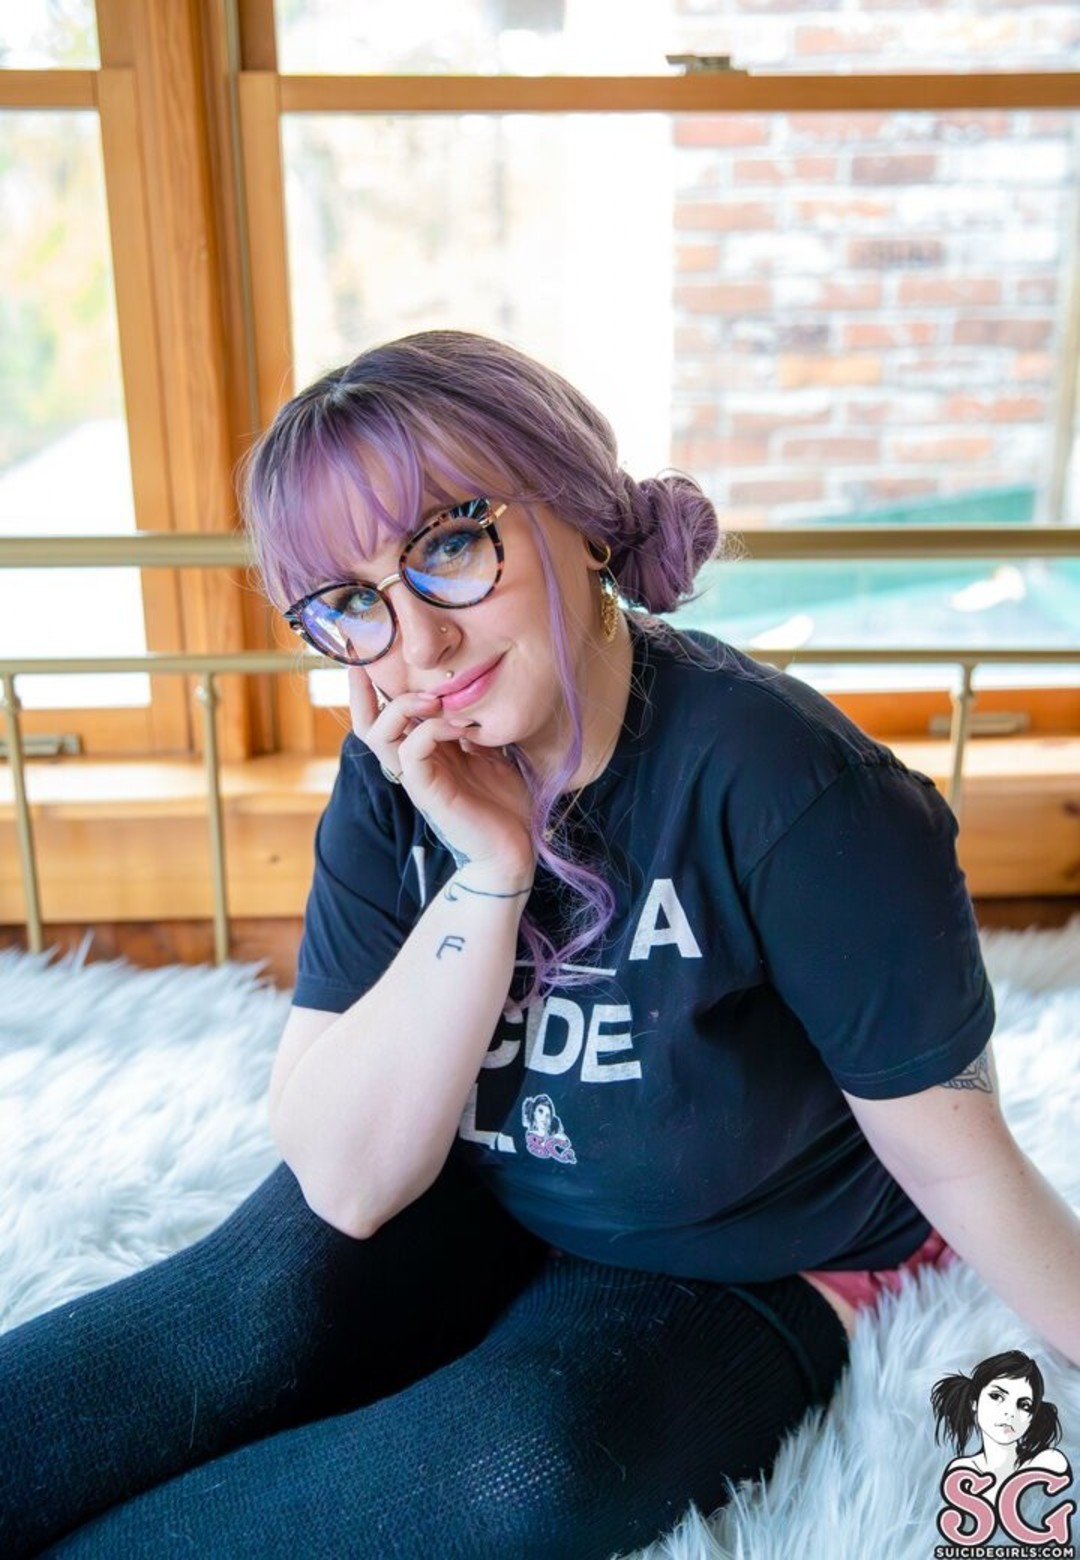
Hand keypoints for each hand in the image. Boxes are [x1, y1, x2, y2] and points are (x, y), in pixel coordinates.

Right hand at [348, 670, 535, 881]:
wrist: (515, 849)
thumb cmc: (505, 802)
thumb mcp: (492, 750)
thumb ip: (475, 723)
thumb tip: (474, 688)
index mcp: (424, 751)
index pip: (383, 714)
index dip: (373, 686)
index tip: (377, 652)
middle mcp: (412, 763)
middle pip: (366, 722)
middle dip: (364, 689)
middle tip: (379, 661)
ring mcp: (417, 778)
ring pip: (380, 734)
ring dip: (403, 707)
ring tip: (433, 697)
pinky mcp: (427, 793)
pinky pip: (412, 752)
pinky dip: (430, 730)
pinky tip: (458, 724)